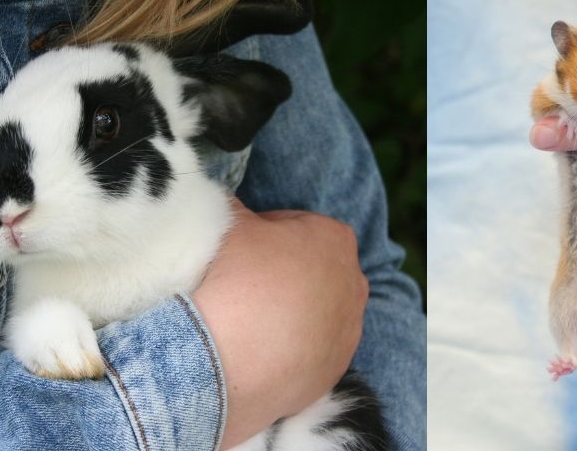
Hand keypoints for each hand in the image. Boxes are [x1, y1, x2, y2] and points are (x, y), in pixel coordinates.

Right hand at [193, 201, 367, 446]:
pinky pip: (312, 353)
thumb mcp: (231, 224)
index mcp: (335, 238)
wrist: (222, 359)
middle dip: (287, 272)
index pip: (300, 226)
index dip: (268, 232)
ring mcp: (347, 331)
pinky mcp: (334, 372)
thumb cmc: (235, 279)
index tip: (244, 246)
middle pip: (314, 269)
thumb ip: (236, 207)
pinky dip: (291, 350)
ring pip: (317, 312)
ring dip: (292, 313)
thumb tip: (229, 204)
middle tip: (247, 281)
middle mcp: (353, 283)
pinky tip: (260, 351)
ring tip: (252, 320)